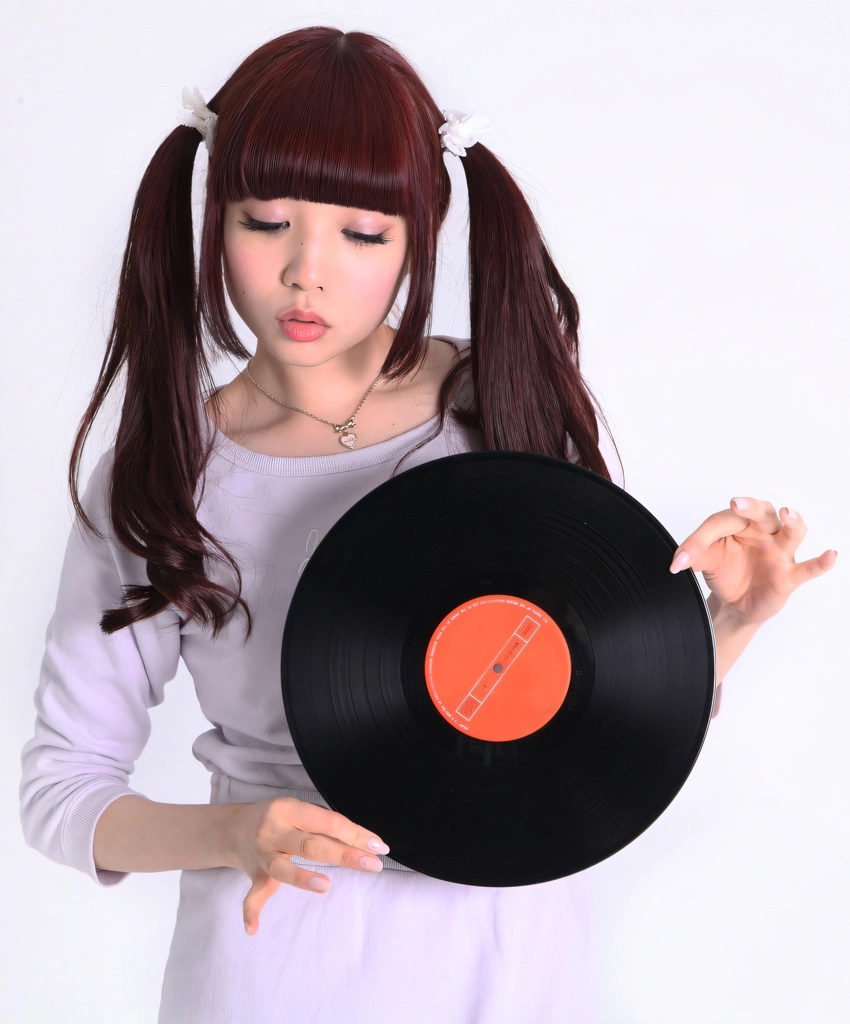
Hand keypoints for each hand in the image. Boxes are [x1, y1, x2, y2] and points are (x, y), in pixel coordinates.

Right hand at [226, 797, 390, 934]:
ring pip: (282, 868)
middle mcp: (274, 832)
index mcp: (289, 810)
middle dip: (344, 855)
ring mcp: (262, 855)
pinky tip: (253, 928)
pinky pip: (252, 895)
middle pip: (311, 845)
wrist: (233, 828)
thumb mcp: (298, 810)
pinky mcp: (254, 876)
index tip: (378, 847)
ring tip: (325, 886)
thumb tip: (360, 842)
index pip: (328, 822)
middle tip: (372, 865)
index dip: (355, 834)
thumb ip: (323, 825)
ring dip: (302, 878)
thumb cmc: (278, 818)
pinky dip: (251, 911)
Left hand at [669, 497, 837, 627]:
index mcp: (738, 524)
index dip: (698, 540)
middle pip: (761, 512)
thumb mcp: (706, 562)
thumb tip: (677, 560)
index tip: (679, 560)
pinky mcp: (789, 575)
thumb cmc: (725, 571)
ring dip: (792, 522)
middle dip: (750, 507)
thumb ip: (694, 556)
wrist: (734, 603)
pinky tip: (831, 555)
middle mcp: (762, 532)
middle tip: (737, 504)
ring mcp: (778, 552)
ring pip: (791, 532)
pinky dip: (822, 562)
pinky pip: (809, 567)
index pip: (721, 522)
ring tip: (788, 514)